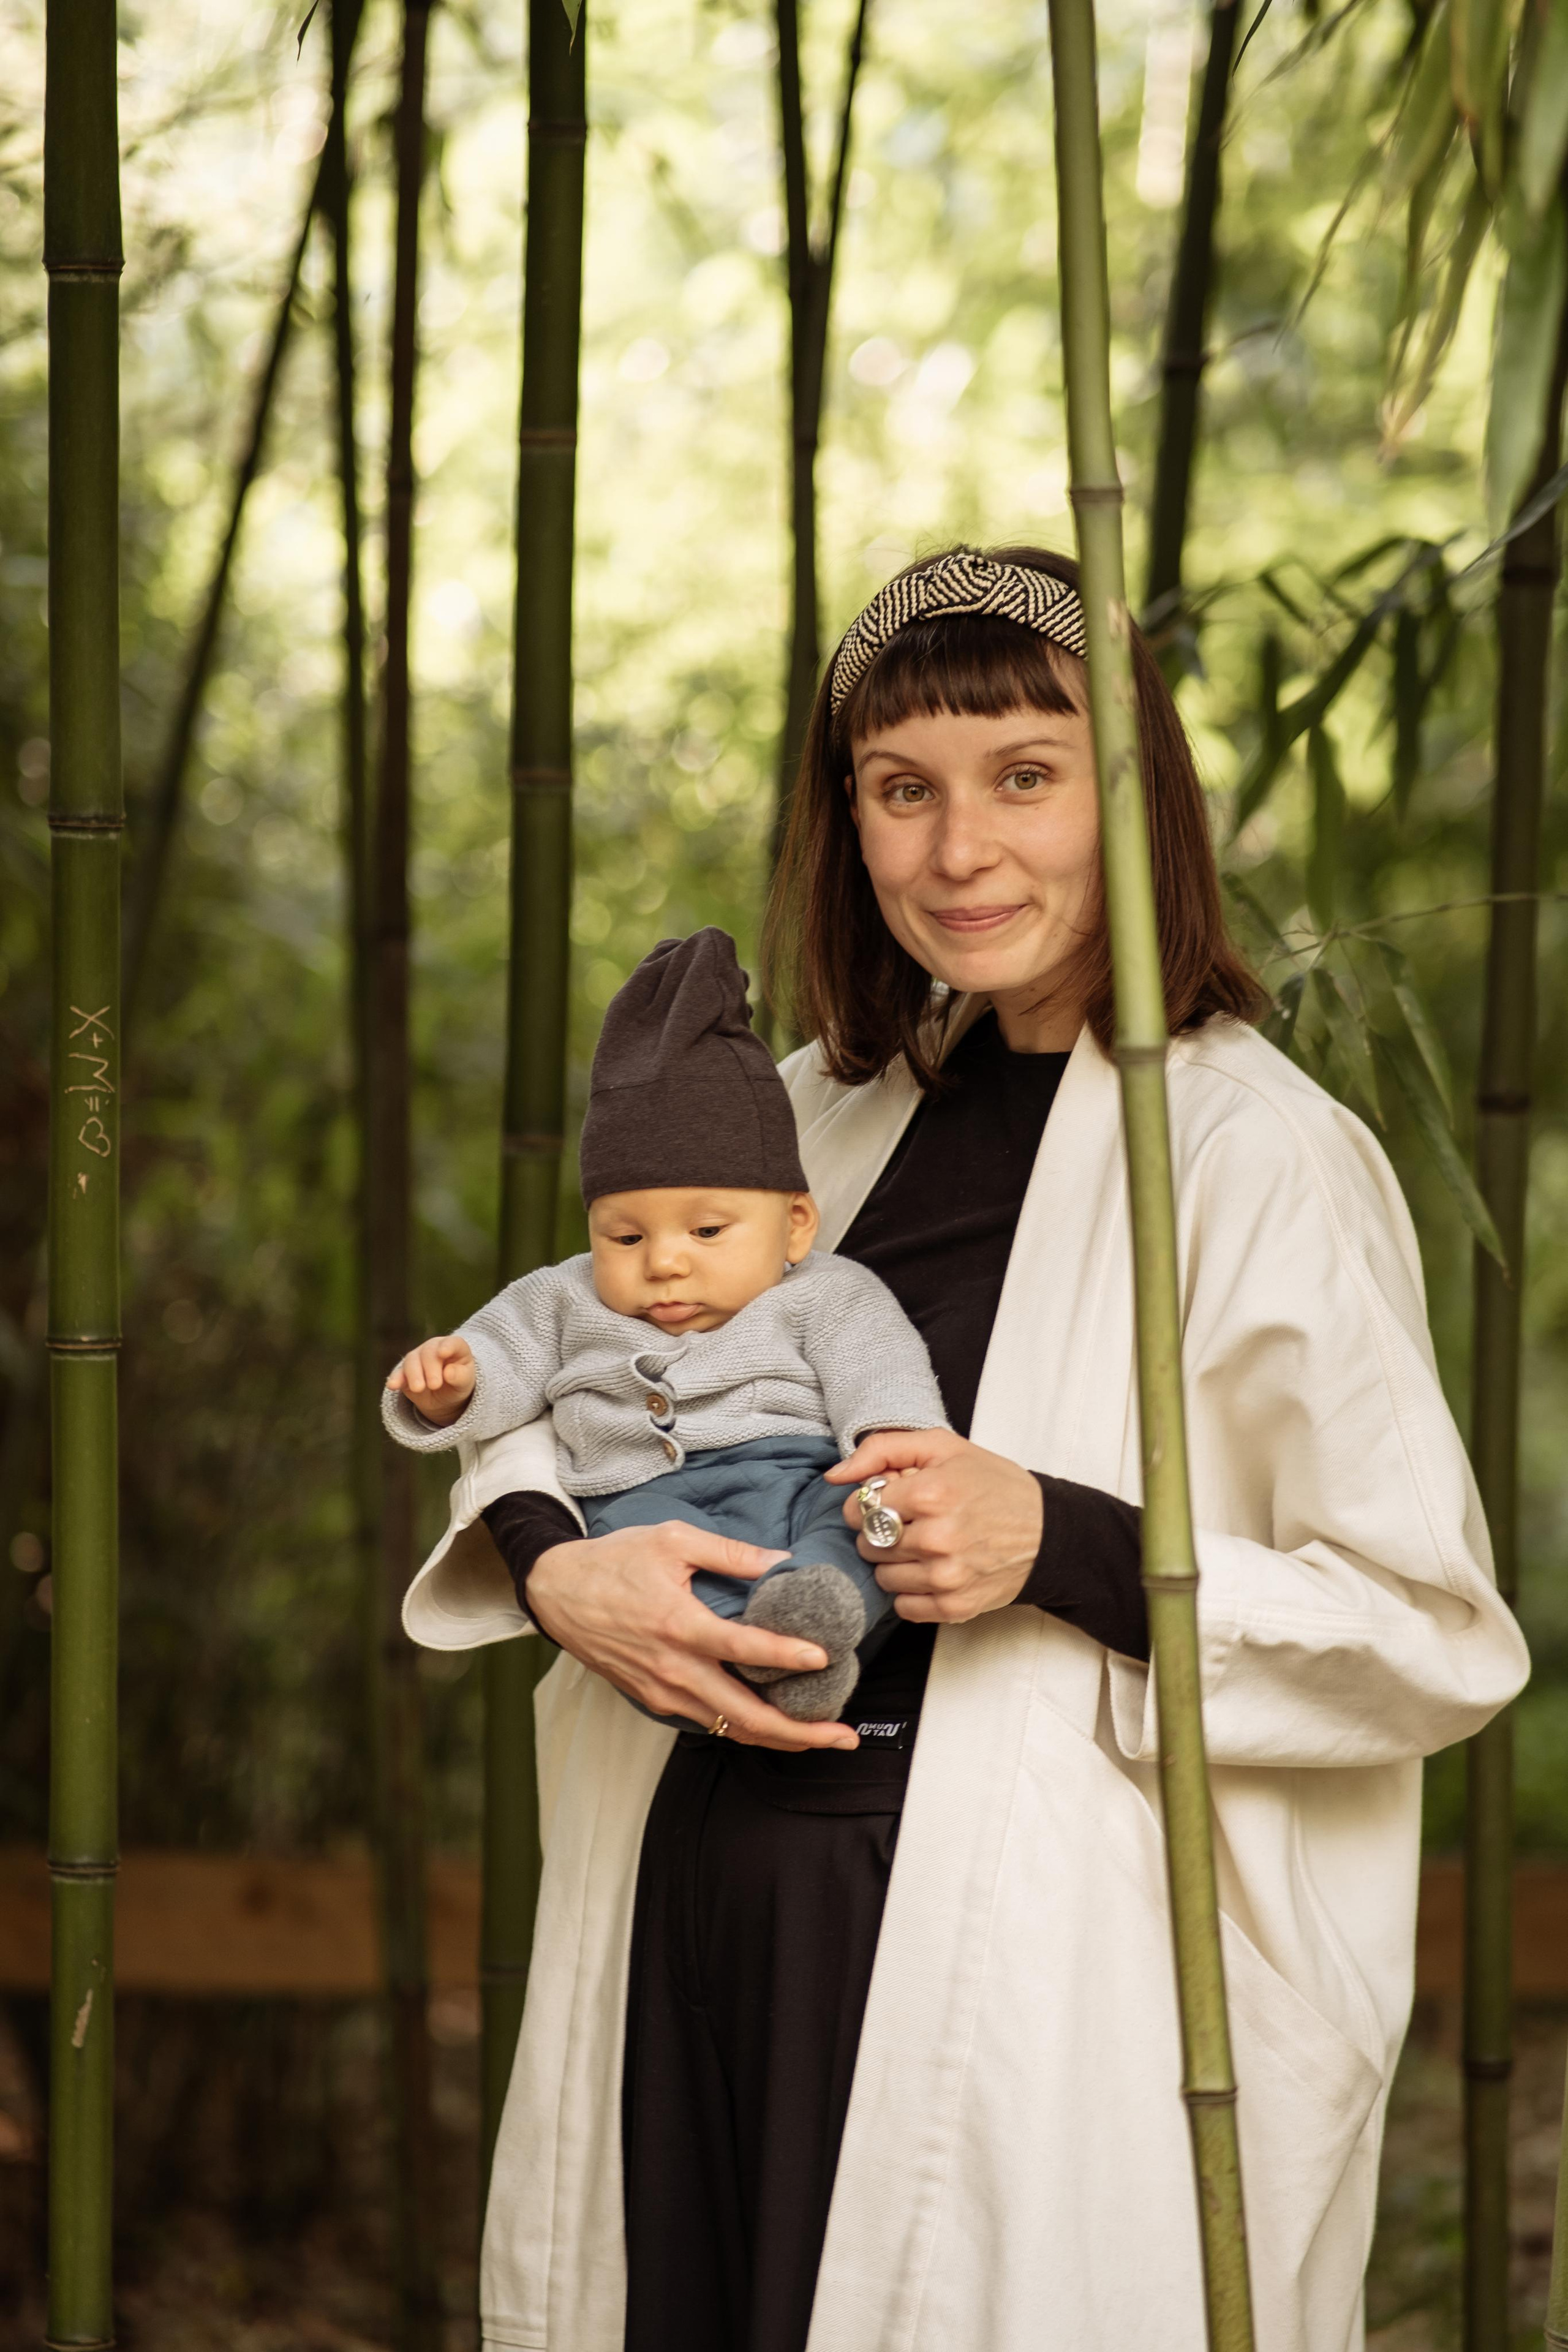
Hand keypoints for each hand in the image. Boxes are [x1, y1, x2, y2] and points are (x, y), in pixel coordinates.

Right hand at [386, 1335, 475, 1426]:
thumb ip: (460, 1376)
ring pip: (412, 1361)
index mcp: (454, 1347)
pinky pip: (398, 1374)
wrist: (445, 1398)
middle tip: (435, 1385)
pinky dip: (396, 1379)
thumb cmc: (458, 1384)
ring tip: (418, 1389)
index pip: (452, 1343)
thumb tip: (449, 1372)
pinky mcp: (404, 1373)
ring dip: (414, 1374)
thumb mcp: (465, 1383)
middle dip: (430, 1368)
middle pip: (429, 1352)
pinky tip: (393, 1385)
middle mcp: (433, 1348)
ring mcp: (417, 1358)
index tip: (443, 1353)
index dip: (447, 1346)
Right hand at [525, 1523, 862, 1751]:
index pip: (742, 1649)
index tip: (822, 1660)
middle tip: (842, 1736)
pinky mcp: (654, 1700)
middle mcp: (672, 1668)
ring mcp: (662, 1691)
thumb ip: (730, 1553)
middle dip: (799, 1732)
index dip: (784, 1657)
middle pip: (744, 1716)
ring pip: (728, 1728)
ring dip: (777, 1739)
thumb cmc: (614, 1561)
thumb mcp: (672, 1540)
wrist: (558, 1592)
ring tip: (820, 1737)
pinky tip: (773, 1723)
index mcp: (678, 1625)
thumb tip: (783, 1561)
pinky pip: (707, 1722)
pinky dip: (744, 1728)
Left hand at [828, 1428, 1042, 1625]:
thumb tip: (835, 1476)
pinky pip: (904, 1606)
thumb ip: (882, 1450)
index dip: (867, 1503)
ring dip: (893, 1562)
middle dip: (879, 1531)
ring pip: (882, 1577)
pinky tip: (930, 1569)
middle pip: (868, 1543)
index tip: (888, 1501)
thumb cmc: (992, 1484)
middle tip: (908, 1522)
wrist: (1047, 1530)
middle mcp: (937, 1538)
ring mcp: (947, 1577)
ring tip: (920, 1545)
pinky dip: (910, 1590)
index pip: (860, 1508)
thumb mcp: (942, 1446)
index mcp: (931, 1494)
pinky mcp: (956, 1606)